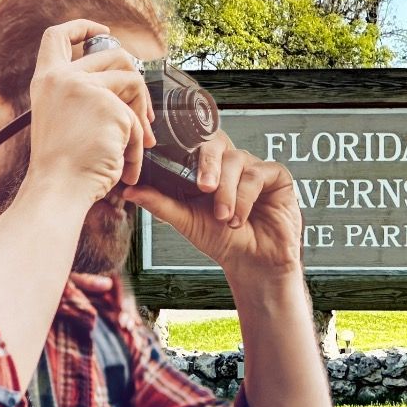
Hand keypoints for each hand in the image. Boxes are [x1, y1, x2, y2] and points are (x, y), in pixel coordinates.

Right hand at [23, 19, 157, 206]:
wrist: (58, 190)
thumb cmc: (62, 166)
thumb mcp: (61, 118)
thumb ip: (82, 95)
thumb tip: (125, 82)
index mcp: (46, 80)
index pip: (57, 35)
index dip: (82, 26)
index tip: (102, 30)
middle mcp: (64, 77)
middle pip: (114, 54)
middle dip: (136, 83)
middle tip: (143, 115)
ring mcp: (87, 88)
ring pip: (133, 83)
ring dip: (140, 116)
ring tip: (137, 146)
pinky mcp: (110, 106)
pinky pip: (138, 120)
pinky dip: (137, 146)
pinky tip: (127, 167)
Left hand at [122, 133, 302, 277]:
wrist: (252, 264)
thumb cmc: (222, 240)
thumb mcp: (186, 220)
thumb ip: (160, 203)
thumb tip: (129, 191)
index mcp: (208, 168)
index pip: (195, 142)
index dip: (184, 144)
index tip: (170, 156)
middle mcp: (231, 163)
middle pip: (217, 143)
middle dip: (207, 164)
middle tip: (203, 188)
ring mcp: (254, 167)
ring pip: (237, 161)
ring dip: (228, 191)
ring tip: (224, 217)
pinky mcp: (276, 176)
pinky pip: (258, 174)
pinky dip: (246, 197)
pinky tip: (240, 218)